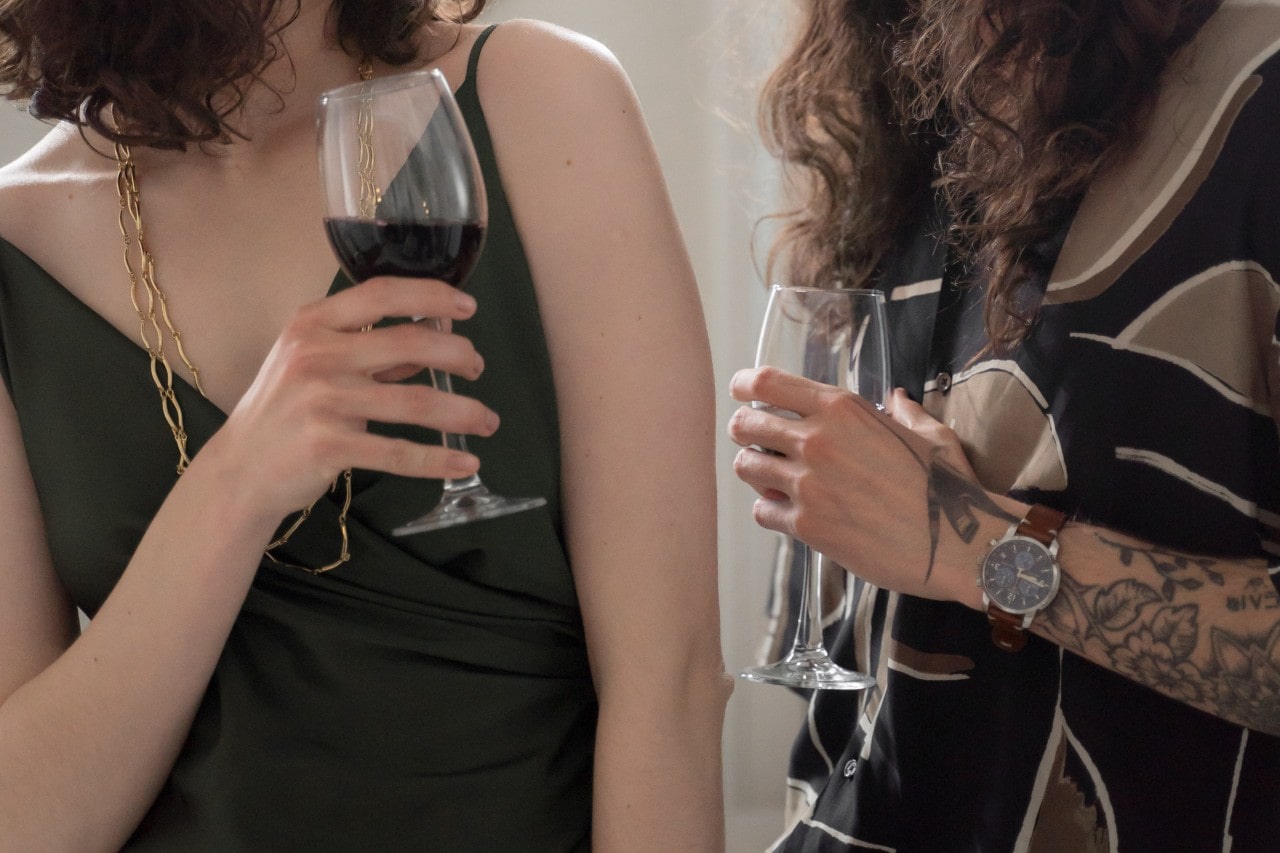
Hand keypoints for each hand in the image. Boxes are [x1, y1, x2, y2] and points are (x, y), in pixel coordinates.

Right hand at [201, 276, 498, 518]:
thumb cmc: (284, 410)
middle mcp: (316, 356)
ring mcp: (321, 401)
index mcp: (312, 324)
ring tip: (487, 420)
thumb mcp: (313, 363)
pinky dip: (438, 458)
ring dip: (461, 411)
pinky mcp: (328, 446)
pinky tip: (465, 460)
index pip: (381, 293)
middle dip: (457, 353)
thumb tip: (434, 334)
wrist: (240, 469)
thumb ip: (368, 348)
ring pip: (413, 401)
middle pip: (408, 343)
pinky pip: (398, 452)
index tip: (467, 306)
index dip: (431, 295)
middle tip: (478, 367)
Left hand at [727, 368, 999, 604]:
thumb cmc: (949, 489)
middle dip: (746, 431)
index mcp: (842, 409)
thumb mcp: (931, 437)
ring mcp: (808, 483)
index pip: (768, 382)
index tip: (741, 391)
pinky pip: (762, 511)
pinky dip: (771, 512)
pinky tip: (790, 514)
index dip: (745, 385)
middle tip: (757, 442)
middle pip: (745, 423)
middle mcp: (818, 440)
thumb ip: (905, 414)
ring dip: (756, 472)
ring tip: (775, 480)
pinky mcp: (806, 525)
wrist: (960, 545)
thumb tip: (897, 398)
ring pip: (746, 466)